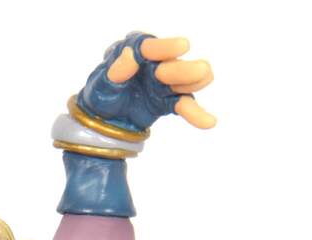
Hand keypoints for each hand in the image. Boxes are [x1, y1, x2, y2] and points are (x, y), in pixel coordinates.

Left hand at [79, 32, 215, 131]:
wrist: (104, 118)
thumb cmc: (102, 94)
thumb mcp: (102, 85)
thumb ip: (115, 72)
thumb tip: (130, 55)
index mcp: (134, 52)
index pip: (150, 47)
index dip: (166, 47)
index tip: (183, 46)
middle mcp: (153, 64)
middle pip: (172, 64)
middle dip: (181, 69)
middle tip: (193, 72)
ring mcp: (163, 83)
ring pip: (184, 82)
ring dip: (194, 82)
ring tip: (204, 80)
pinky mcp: (168, 102)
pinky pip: (184, 106)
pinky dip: (196, 114)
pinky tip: (209, 122)